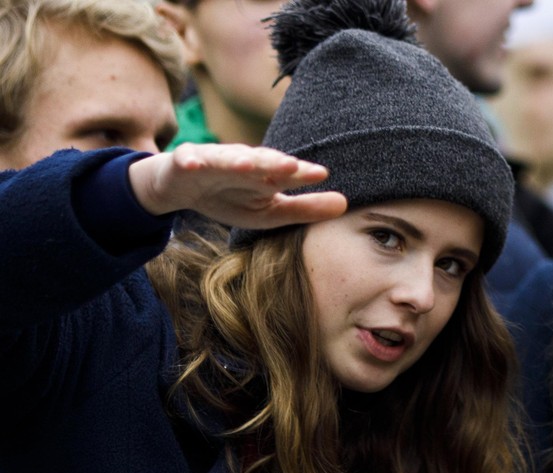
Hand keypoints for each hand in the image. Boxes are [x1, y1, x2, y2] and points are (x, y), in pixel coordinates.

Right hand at [127, 143, 346, 228]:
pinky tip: (194, 164)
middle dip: (275, 162)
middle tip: (291, 166)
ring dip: (236, 159)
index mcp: (264, 175)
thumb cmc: (232, 197)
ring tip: (247, 164)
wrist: (182, 186)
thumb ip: (305, 208)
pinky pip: (188, 160)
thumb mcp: (270, 211)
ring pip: (226, 158)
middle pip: (260, 161)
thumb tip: (346, 204)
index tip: (321, 174)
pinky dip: (191, 161)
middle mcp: (242, 163)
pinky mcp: (185, 161)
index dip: (301, 173)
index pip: (286, 173)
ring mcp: (214, 160)